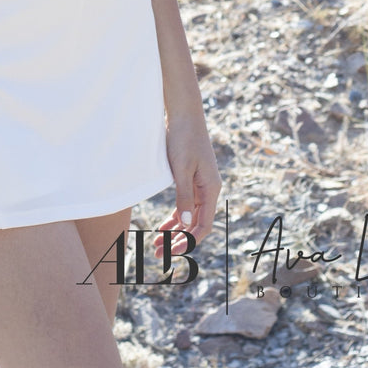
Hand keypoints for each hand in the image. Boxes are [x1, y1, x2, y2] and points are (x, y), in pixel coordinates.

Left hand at [152, 116, 221, 263]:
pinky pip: (185, 204)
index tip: (171, 253)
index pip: (202, 225)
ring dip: (174, 231)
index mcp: (210, 189)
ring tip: (156, 244)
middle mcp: (208, 189)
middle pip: (195, 223)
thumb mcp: (181, 169)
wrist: (184, 113)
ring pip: (189, 215)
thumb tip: (185, 224)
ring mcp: (201, 184)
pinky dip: (175, 216)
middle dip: (178, 240)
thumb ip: (184, 197)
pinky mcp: (191, 177)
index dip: (187, 241)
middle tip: (158, 253)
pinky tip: (163, 226)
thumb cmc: (183, 138)